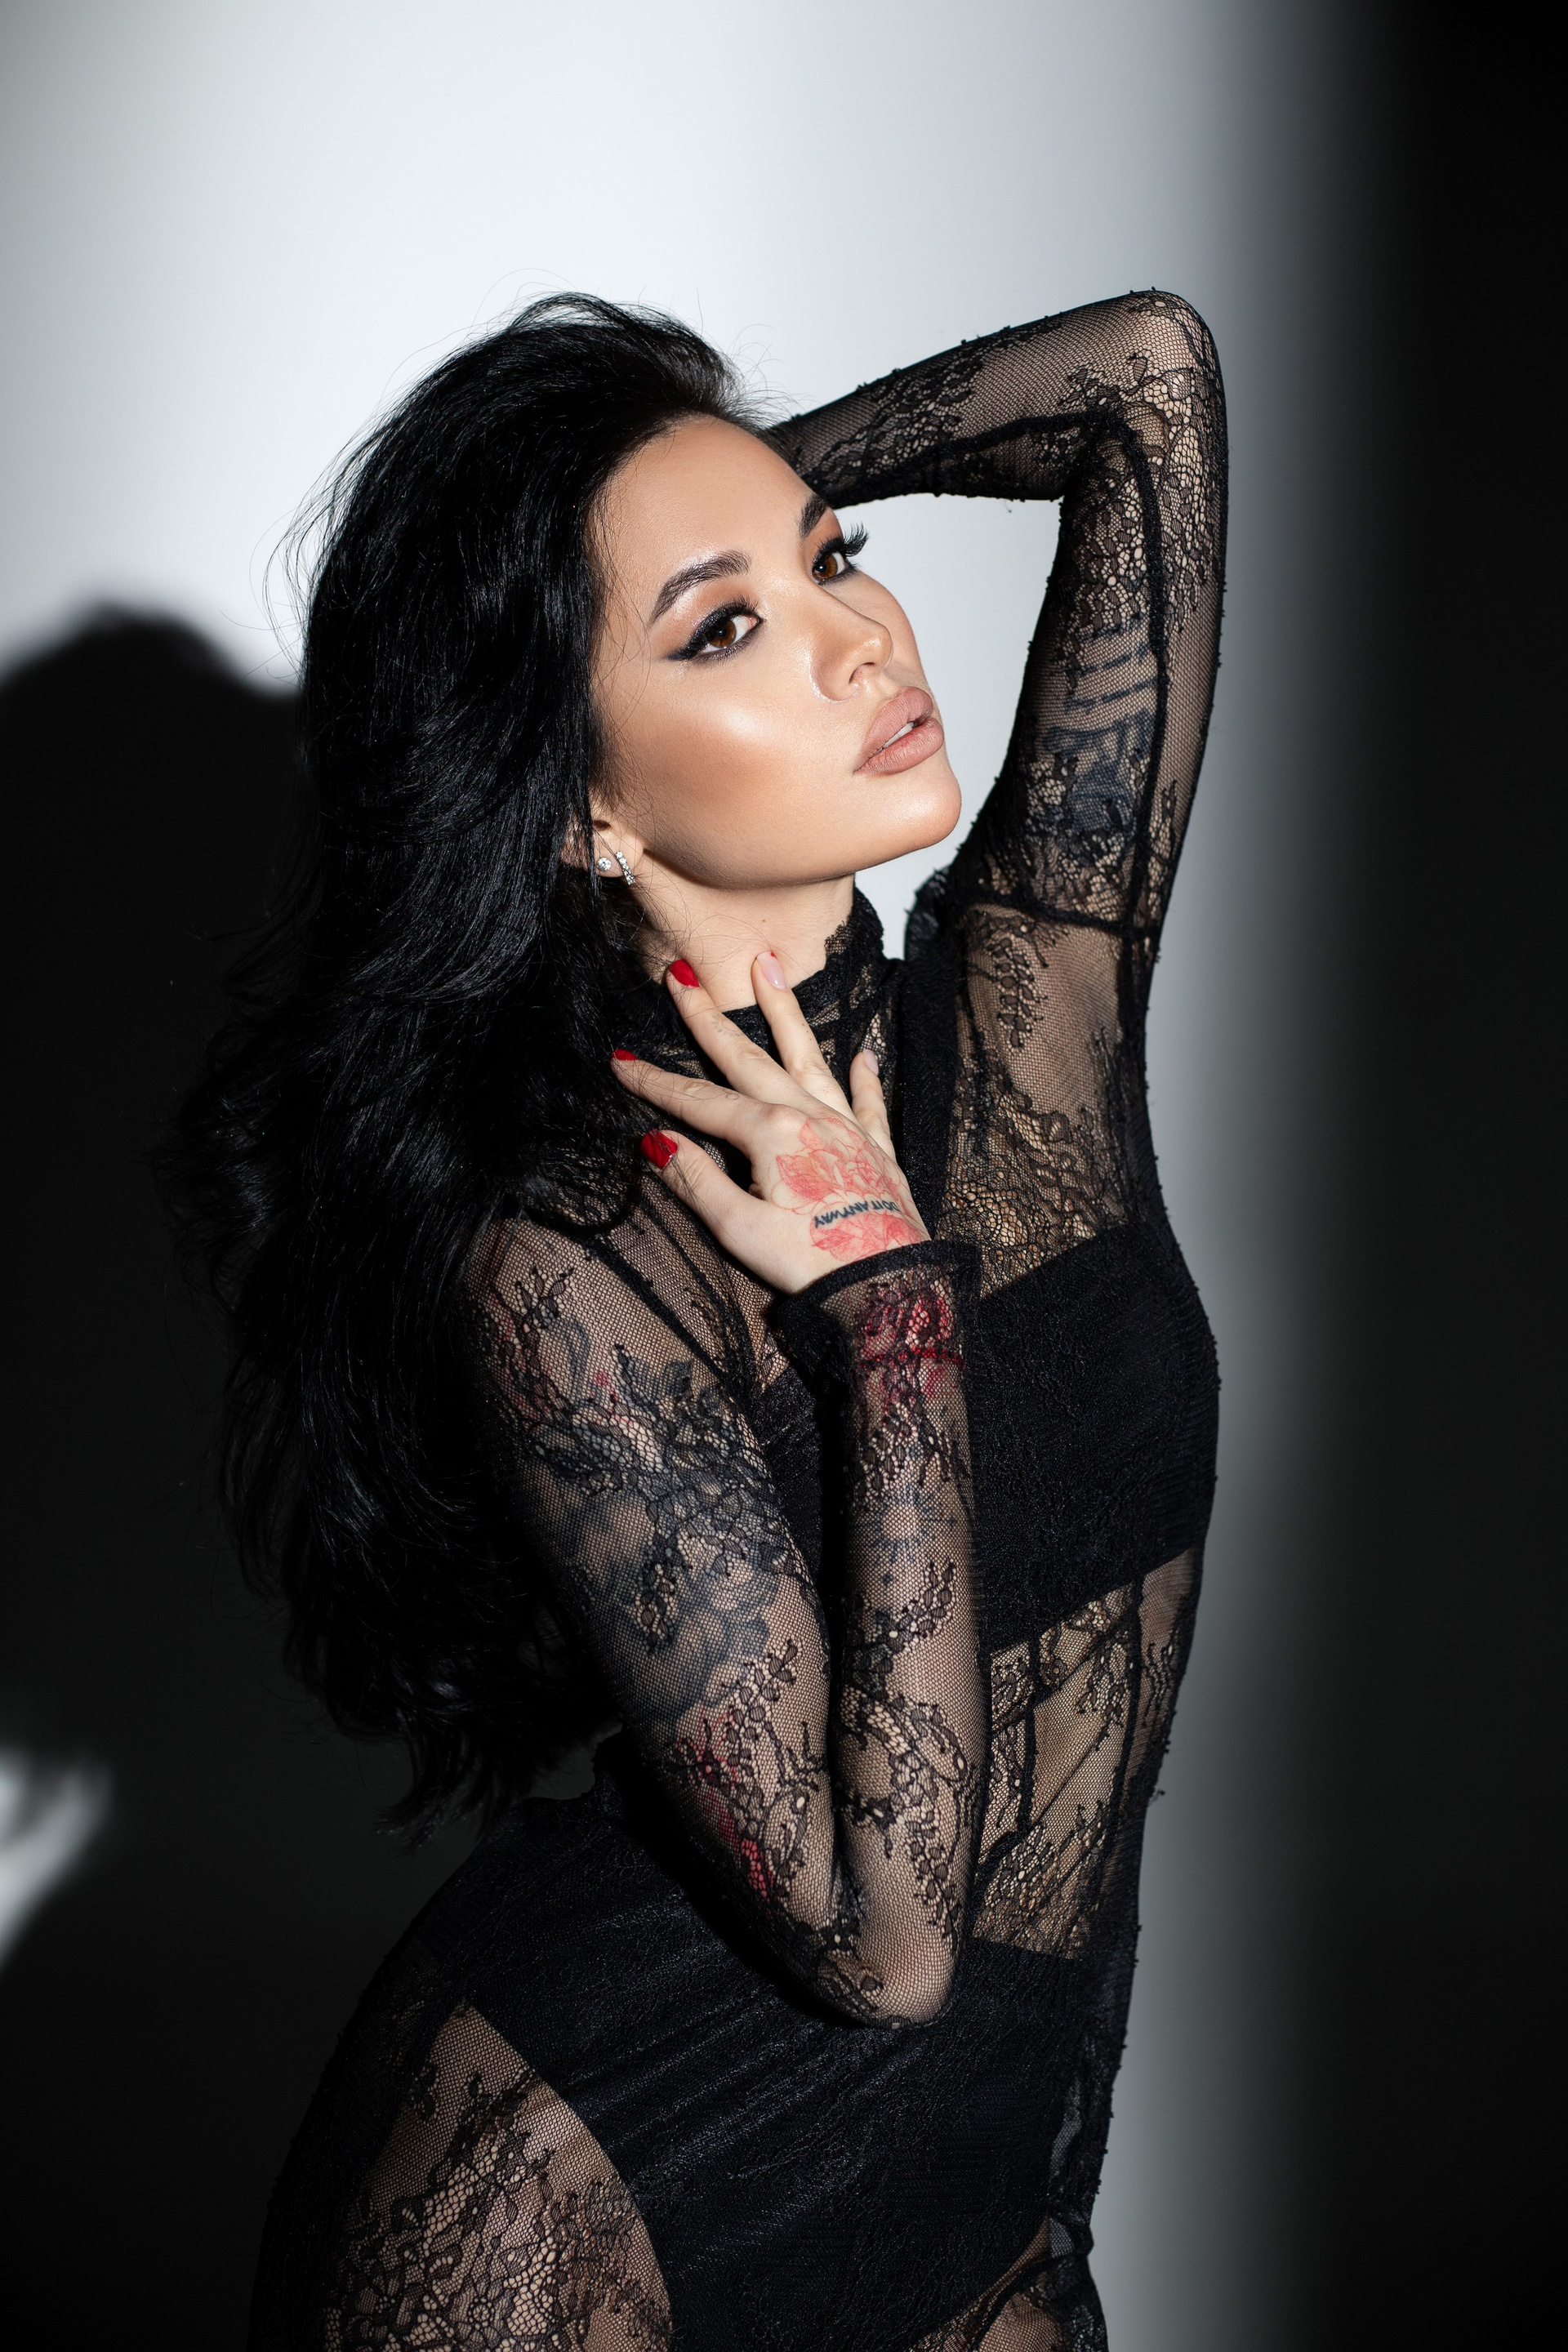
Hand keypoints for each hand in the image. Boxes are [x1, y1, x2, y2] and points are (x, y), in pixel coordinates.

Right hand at [610, 955, 928, 1295]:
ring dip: (785, 1012)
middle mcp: (808, 1118)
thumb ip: (697, 1180)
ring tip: (770, 968)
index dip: (654, 1081)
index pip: (698, 1100)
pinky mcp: (878, 1152)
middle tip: (682, 976)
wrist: (888, 1287)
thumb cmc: (812, 1264)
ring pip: (809, 1058)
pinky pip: (868, 1103)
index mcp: (770, 1134)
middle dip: (708, 1017)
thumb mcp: (739, 1230)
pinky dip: (866, 1077)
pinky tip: (865, 1053)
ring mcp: (846, 1130)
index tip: (620, 1059)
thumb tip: (657, 1141)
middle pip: (748, 1058)